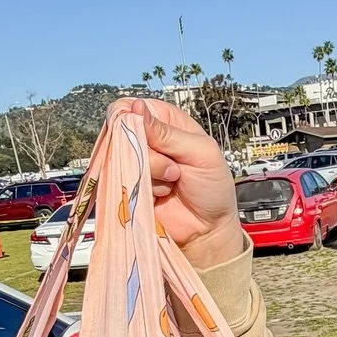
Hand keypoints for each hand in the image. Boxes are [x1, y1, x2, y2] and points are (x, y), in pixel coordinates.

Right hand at [114, 94, 243, 272]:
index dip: (130, 118)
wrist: (207, 229)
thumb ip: (168, 133)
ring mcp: (138, 164)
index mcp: (166, 121)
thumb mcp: (201, 152)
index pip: (131, 107)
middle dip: (149, 152)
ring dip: (152, 173)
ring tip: (173, 181)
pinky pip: (124, 181)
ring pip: (123, 159)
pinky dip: (146, 189)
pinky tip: (163, 194)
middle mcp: (148, 140)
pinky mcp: (131, 187)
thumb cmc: (212, 188)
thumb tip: (137, 109)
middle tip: (173, 165)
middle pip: (123, 133)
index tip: (140, 132)